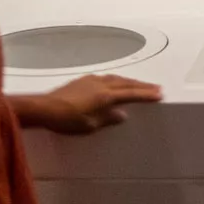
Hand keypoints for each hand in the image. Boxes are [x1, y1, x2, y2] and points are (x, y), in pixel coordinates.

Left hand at [15, 73, 162, 134]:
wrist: (44, 109)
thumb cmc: (66, 120)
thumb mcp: (90, 126)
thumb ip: (108, 119)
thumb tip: (122, 115)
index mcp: (105, 96)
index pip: (130, 94)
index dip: (145, 94)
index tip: (158, 94)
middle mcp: (100, 84)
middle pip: (126, 83)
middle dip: (142, 86)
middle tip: (155, 88)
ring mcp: (90, 80)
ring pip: (116, 78)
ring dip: (129, 81)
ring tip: (138, 85)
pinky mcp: (82, 81)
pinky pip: (105, 77)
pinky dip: (115, 80)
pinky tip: (114, 83)